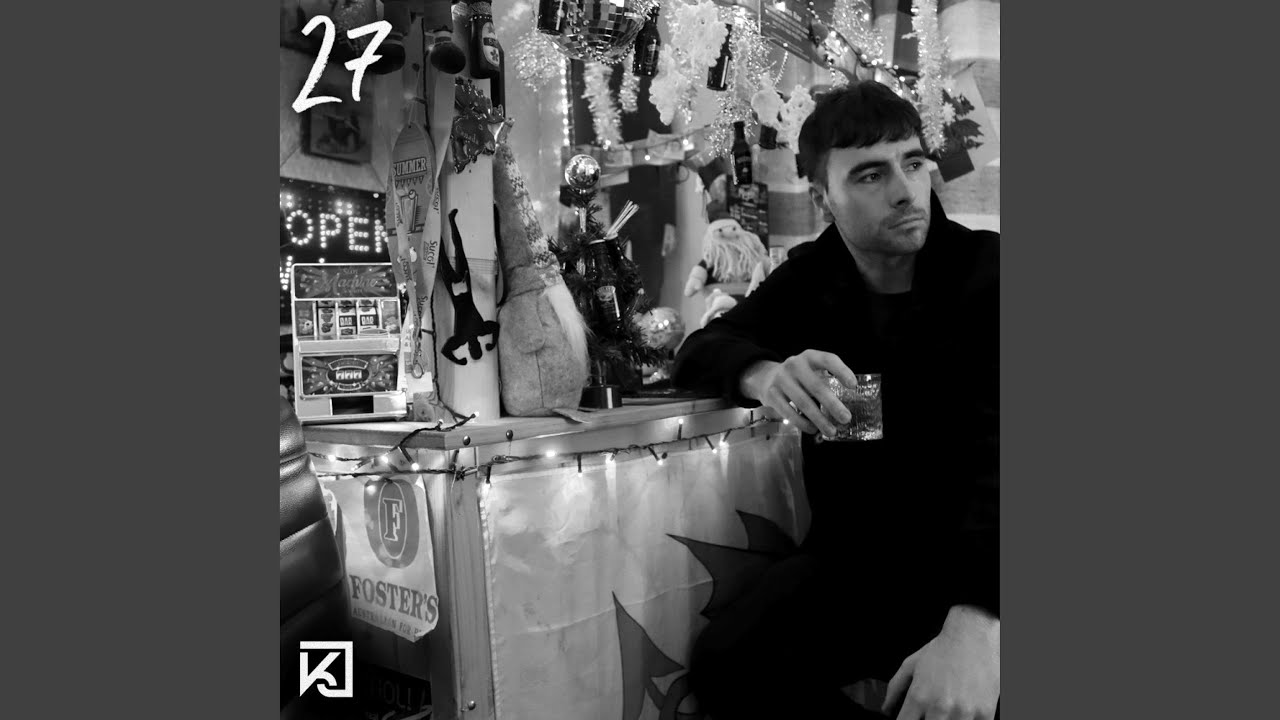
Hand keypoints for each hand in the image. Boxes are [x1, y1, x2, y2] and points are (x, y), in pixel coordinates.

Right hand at [740, 350, 857, 436]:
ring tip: (832, 431)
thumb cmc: (798, 377)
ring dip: (819, 419)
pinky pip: (789, 412)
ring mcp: (781, 379)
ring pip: (803, 402)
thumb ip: (826, 381)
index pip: (828, 360)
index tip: (853, 386)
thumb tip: (845, 408)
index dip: (842, 371)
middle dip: (833, 405)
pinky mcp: (771, 394)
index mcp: (810, 357)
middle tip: (846, 418)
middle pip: (816, 386)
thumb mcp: (811, 370)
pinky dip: (802, 423)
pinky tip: (813, 429)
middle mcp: (795, 365)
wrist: (766, 377)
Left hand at [883, 606, 999, 719]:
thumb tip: (886, 709)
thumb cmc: (943, 649)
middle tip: (931, 713)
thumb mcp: (911, 664)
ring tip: (948, 711)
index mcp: (919, 697)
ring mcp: (963, 713)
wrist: (973, 635)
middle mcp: (940, 708)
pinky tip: (964, 713)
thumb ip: (895, 688)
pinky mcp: (984, 713)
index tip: (910, 719)